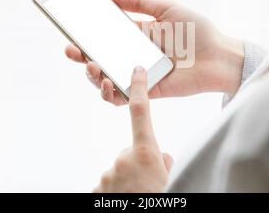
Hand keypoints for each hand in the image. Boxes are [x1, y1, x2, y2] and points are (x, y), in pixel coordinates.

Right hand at [65, 0, 244, 104]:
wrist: (219, 56)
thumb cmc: (197, 30)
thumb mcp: (167, 8)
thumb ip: (140, 2)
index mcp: (136, 36)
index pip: (105, 36)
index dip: (87, 34)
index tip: (72, 29)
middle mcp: (133, 55)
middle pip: (100, 58)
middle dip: (81, 56)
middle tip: (71, 50)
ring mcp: (138, 74)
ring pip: (106, 79)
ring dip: (93, 76)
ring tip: (92, 66)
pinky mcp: (146, 91)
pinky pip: (123, 97)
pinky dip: (110, 94)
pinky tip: (107, 84)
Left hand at [92, 66, 172, 192]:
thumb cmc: (162, 196)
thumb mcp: (171, 179)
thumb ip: (164, 162)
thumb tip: (162, 156)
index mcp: (146, 153)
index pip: (141, 112)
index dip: (138, 89)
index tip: (135, 71)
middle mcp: (123, 159)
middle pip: (130, 151)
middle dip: (137, 162)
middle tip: (147, 182)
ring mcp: (108, 175)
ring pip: (119, 170)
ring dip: (127, 179)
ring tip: (138, 194)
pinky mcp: (97, 189)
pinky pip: (108, 185)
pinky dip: (116, 191)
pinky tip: (126, 198)